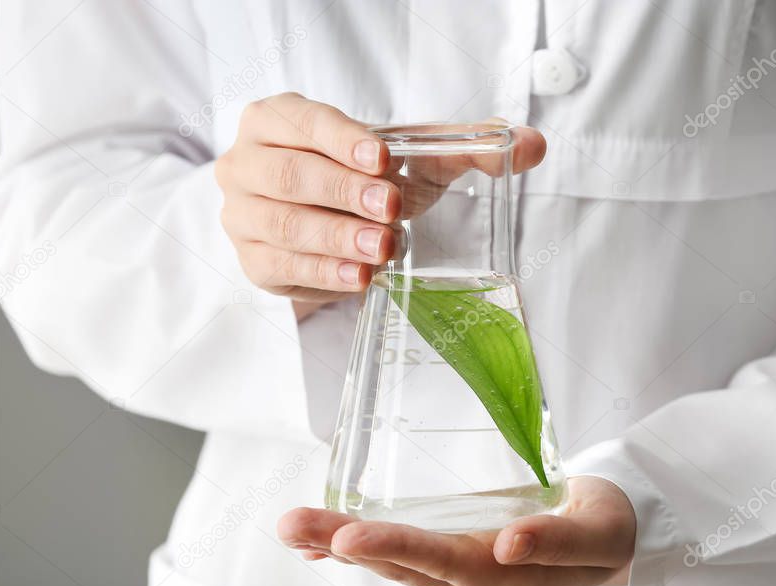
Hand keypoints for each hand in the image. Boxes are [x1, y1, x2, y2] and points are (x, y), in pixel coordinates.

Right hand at [215, 92, 545, 313]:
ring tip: (381, 248)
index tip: (384, 160)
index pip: (305, 122)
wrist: (317, 221)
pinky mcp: (254, 260)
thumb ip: (466, 146)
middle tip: (392, 209)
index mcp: (279, 119)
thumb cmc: (358, 179)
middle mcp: (248, 161)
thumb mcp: (408, 158)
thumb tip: (532, 145)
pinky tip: (358, 276)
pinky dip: (322, 274)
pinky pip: (283, 268)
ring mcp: (243, 214)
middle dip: (343, 193)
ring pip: (283, 224)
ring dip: (334, 238)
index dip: (343, 140)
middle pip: (290, 176)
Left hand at [277, 476, 634, 585]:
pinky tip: (321, 543)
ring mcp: (459, 566)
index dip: (396, 549)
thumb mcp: (598, 531)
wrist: (614, 532)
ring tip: (293, 529)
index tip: (350, 536)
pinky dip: (357, 548)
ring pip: (394, 561)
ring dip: (339, 545)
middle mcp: (473, 576)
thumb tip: (508, 545)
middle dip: (343, 544)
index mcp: (507, 573)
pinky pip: (401, 554)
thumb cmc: (607, 523)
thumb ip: (558, 541)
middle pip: (402, 564)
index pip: (442, 561)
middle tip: (292, 525)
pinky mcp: (453, 549)